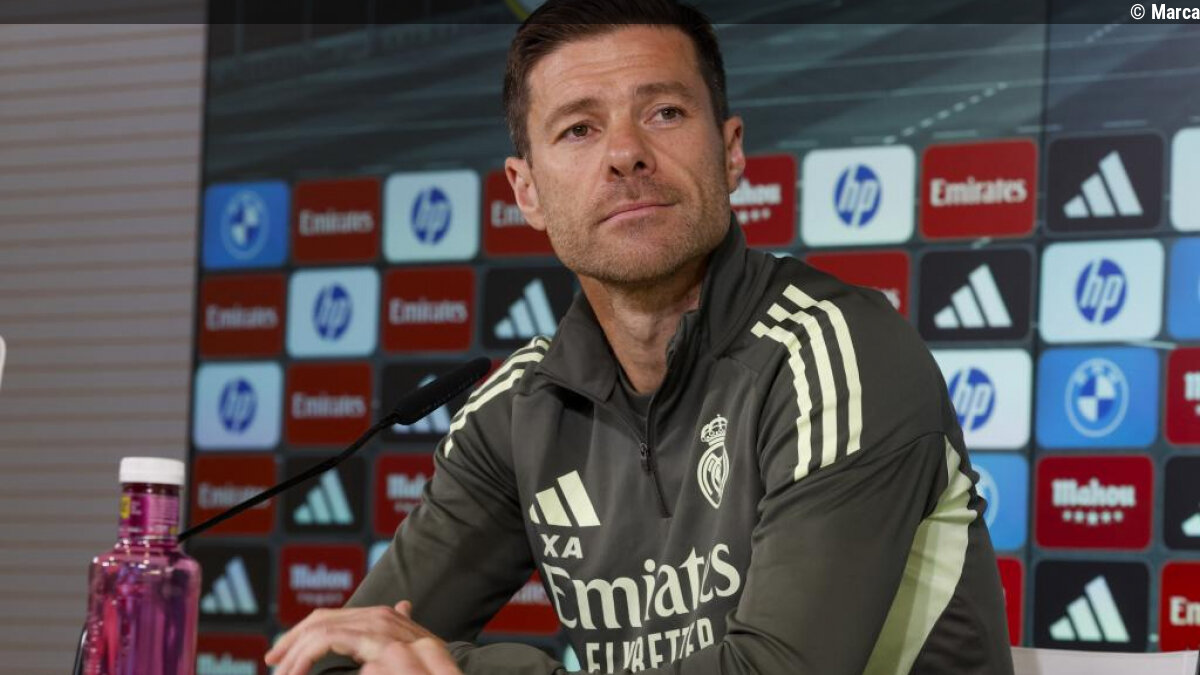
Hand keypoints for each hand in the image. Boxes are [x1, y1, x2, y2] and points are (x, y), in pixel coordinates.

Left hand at [266, 600, 456, 674]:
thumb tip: (404, 605)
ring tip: (284, 674)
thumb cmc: (434, 670)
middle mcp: (382, 618)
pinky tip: (299, 674)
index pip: (331, 618)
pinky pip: (330, 642)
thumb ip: (405, 626)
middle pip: (321, 620)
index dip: (301, 633)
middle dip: (291, 642)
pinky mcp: (381, 646)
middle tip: (272, 664)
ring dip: (296, 655)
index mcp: (384, 619)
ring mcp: (382, 630)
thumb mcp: (418, 646)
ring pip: (321, 632)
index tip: (281, 655)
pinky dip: (308, 658)